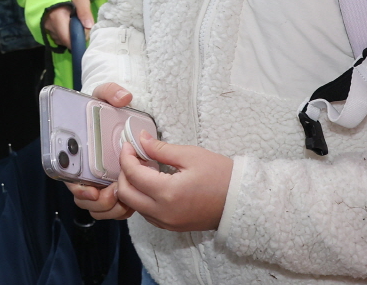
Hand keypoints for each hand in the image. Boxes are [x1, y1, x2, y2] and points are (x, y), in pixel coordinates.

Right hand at [44, 0, 95, 46]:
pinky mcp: (44, 29)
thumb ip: (84, 11)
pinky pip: (56, 38)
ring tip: (71, 23)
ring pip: (61, 40)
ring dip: (68, 36)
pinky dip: (63, 34)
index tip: (84, 31)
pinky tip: (65, 25)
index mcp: (57, 17)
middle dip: (74, 37)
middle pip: (65, 41)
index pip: (68, 39)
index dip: (78, 40)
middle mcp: (49, 25)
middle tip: (79, 26)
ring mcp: (45, 28)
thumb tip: (88, 26)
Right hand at [67, 83, 138, 218]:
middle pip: (84, 199)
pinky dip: (119, 209)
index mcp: (76, 152)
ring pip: (98, 208)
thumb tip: (123, 98)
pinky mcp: (112, 189)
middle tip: (112, 194)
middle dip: (98, 203)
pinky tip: (130, 200)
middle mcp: (84, 171)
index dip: (78, 188)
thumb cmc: (102, 110)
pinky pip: (112, 209)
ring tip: (124, 198)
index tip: (91, 189)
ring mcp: (98, 182)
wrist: (112, 120)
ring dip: (110, 208)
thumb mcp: (104, 96)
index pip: (69, 177)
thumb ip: (110, 92)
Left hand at [112, 131, 232, 231]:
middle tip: (133, 157)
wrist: (243, 201)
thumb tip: (140, 139)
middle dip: (123, 173)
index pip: (132, 174)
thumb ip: (160, 148)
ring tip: (145, 168)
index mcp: (167, 193)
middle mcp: (163, 212)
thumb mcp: (190, 155)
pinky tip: (152, 183)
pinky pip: (147, 214)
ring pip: (134, 206)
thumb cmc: (221, 176)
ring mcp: (168, 223)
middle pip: (125, 194)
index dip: (126, 156)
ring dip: (132, 186)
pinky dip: (142, 199)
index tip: (129, 145)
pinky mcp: (172, 227)